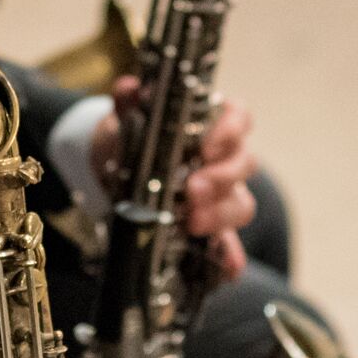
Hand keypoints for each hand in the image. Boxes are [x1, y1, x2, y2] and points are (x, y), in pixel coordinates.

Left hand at [89, 77, 256, 282]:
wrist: (114, 166)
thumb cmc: (132, 135)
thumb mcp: (126, 118)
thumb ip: (130, 104)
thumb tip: (130, 89)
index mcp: (212, 125)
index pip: (240, 119)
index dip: (231, 130)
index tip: (207, 145)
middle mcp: (224, 160)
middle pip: (244, 165)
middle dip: (221, 178)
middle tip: (193, 190)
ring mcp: (220, 197)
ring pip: (241, 204)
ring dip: (221, 215)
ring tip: (192, 222)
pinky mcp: (209, 229)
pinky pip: (229, 247)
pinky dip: (230, 258)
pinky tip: (228, 268)